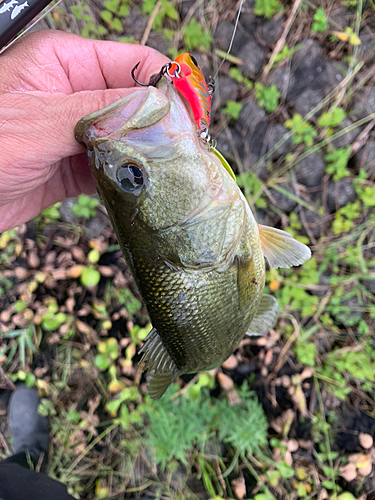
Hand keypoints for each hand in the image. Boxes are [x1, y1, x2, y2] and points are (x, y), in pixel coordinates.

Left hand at [0, 30, 168, 231]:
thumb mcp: (36, 123)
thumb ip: (96, 112)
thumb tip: (153, 104)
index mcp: (63, 64)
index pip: (132, 62)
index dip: (167, 84)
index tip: (191, 112)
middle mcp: (73, 95)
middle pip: (135, 102)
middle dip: (162, 123)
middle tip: (187, 148)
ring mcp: (75, 132)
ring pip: (127, 137)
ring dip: (148, 153)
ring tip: (172, 169)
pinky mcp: (73, 166)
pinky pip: (113, 166)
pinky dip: (130, 177)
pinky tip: (143, 185)